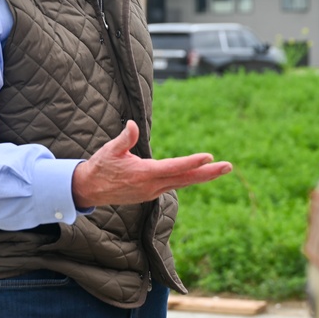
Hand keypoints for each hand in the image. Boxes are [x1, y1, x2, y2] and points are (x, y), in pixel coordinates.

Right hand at [71, 120, 231, 208]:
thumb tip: (132, 124)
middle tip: (229, 166)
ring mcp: (153, 192)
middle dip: (209, 173)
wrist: (89, 190)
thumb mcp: (110, 150)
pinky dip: (189, 179)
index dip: (192, 162)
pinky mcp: (151, 193)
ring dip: (203, 176)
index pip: (174, 167)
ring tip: (221, 169)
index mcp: (144, 174)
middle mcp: (153, 186)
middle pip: (186, 179)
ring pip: (183, 183)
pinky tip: (200, 174)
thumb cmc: (100, 166)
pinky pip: (175, 184)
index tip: (209, 156)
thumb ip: (124, 138)